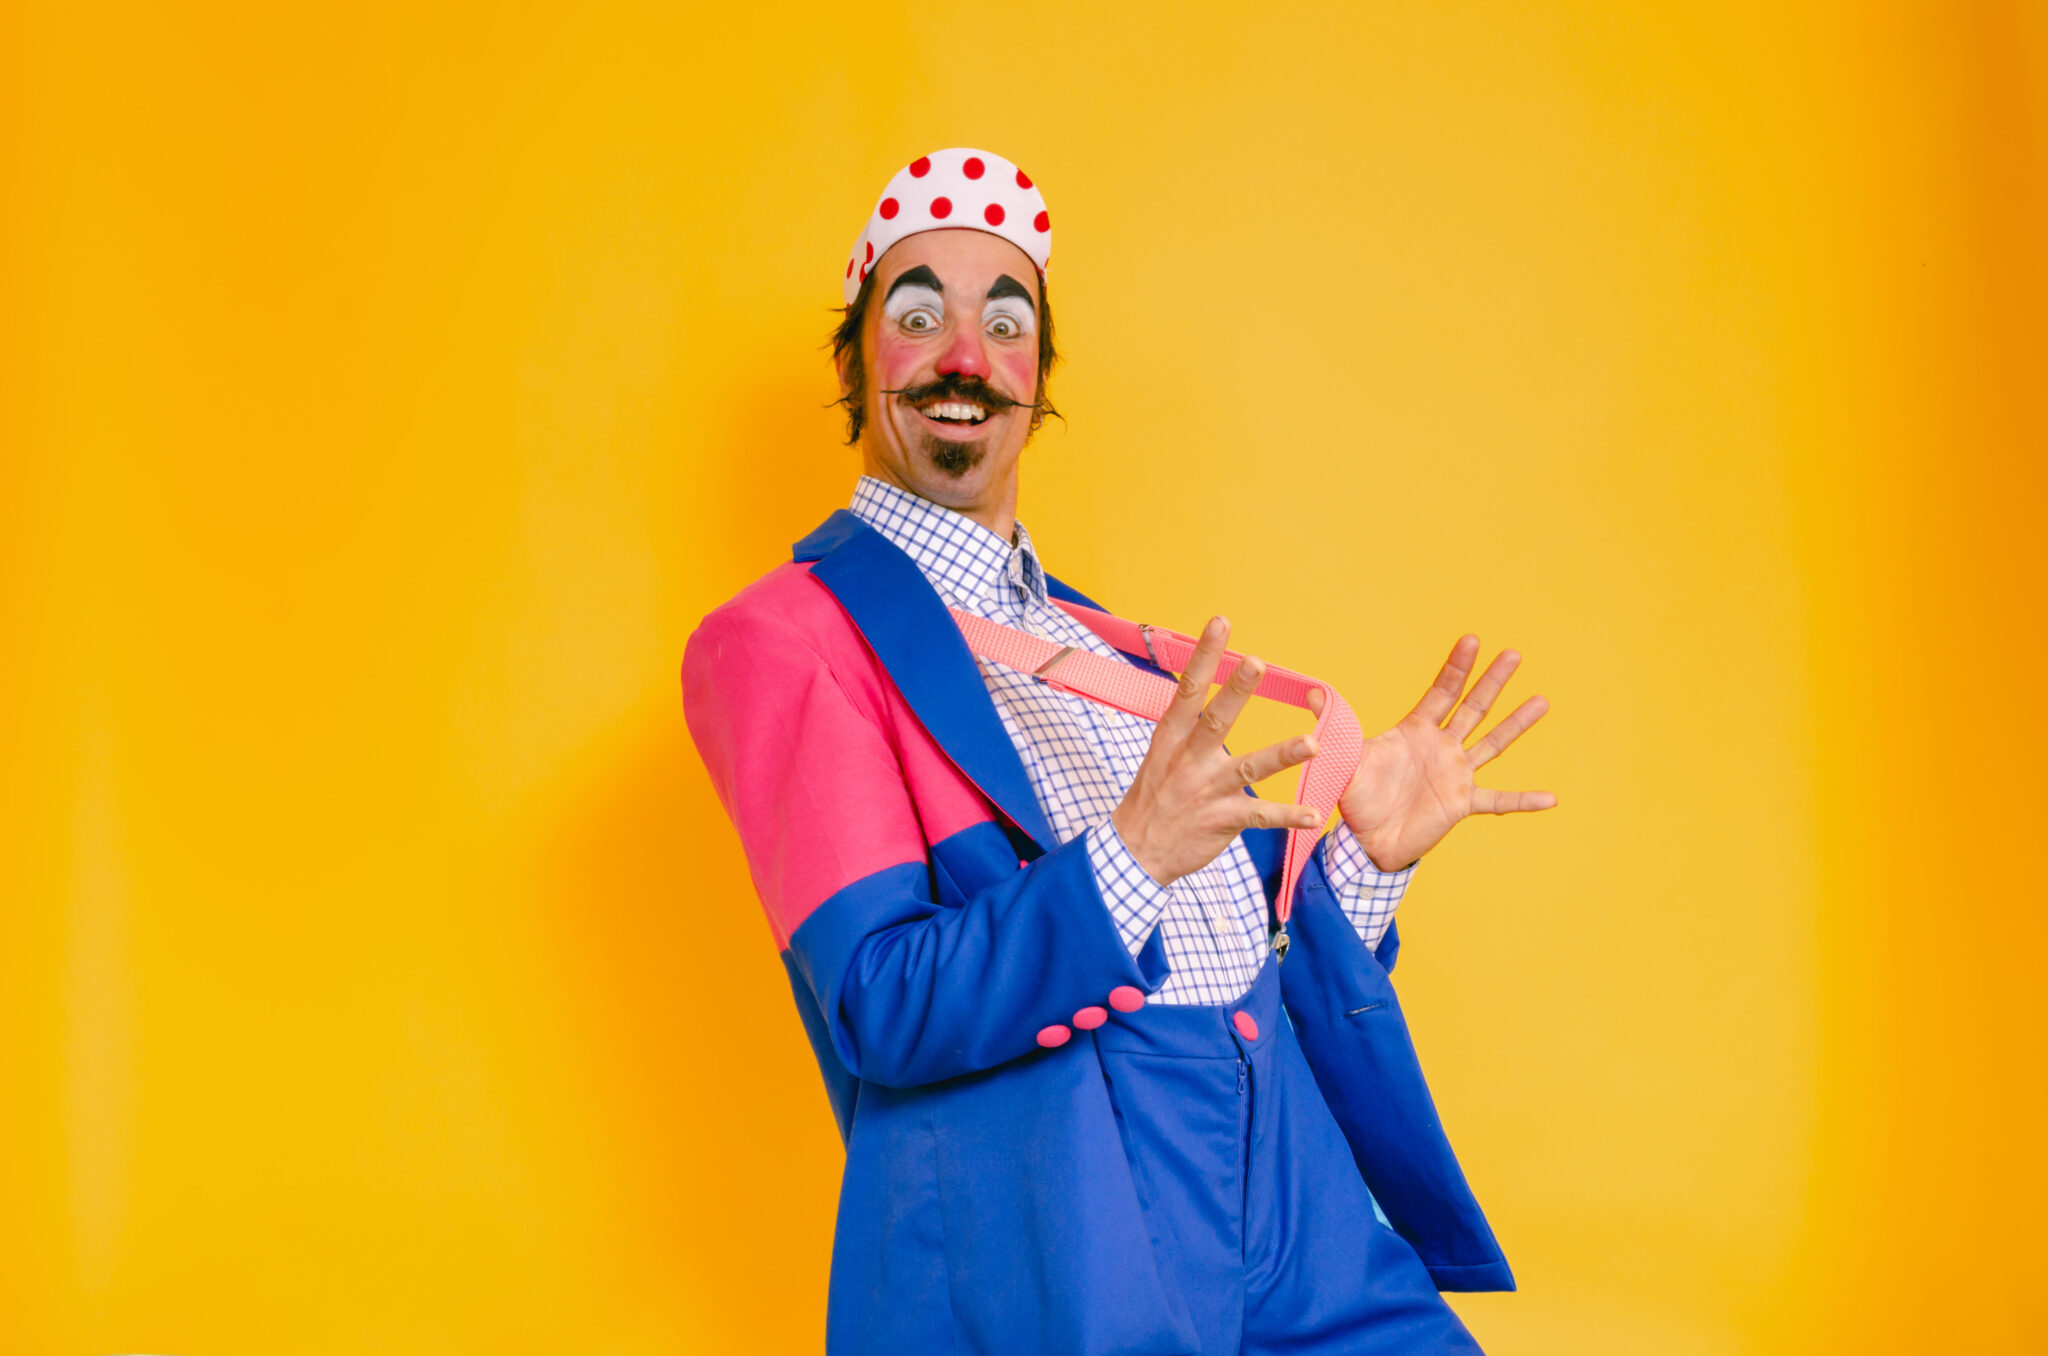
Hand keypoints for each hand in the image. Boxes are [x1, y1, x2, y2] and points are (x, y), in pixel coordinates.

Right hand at [1112, 617, 1323, 885]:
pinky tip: (1314, 814)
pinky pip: (1260, 816)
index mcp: (1172, 737)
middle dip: (1236, 690)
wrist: (1135, 852)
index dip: (1204, 654)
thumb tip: (1207, 689)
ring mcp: (1205, 791)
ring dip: (1281, 755)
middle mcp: (1188, 760)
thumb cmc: (1154, 797)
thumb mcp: (1162, 754)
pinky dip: (1288, 815)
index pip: (1188, 688)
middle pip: (1215, 719)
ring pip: (1248, 767)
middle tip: (1257, 662)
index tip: (1220, 621)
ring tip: (1313, 744)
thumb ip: (1188, 726)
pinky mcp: (1221, 821)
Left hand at [1319, 635, 1555, 870]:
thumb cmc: (1355, 797)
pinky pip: (1499, 801)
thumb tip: (1312, 695)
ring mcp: (1455, 774)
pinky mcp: (1462, 803)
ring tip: (1542, 701)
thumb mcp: (1343, 759)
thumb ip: (1336, 730)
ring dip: (1517, 724)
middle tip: (1513, 654)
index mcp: (1415, 730)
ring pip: (1492, 743)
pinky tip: (1551, 797)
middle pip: (1473, 707)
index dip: (1456, 667)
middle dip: (1492, 681)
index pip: (1441, 692)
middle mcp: (1441, 746)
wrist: (1365, 841)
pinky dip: (1524, 800)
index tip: (1472, 640)